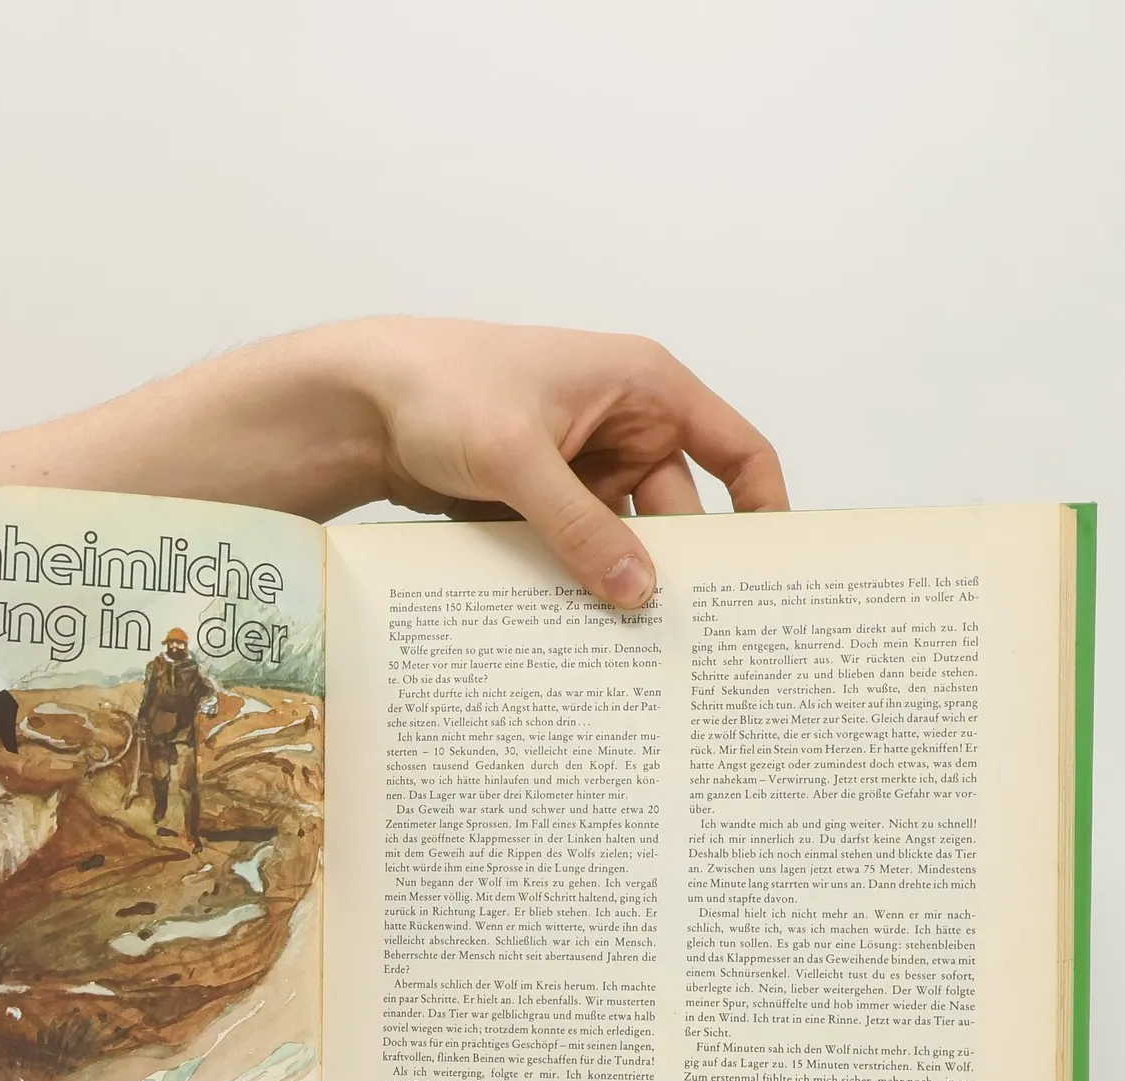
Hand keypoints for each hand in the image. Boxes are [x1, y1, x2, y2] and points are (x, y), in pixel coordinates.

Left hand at [338, 318, 788, 607]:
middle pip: (677, 513)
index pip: (735, 451)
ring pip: (619, 542)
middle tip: (684, 639)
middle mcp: (622, 426)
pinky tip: (573, 633)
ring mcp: (579, 468)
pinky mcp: (538, 503)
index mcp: (644, 387)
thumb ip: (579, 527)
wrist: (354, 404)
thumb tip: (638, 592)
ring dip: (615, 584)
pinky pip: (572, 552)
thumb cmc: (439, 388)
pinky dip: (571, 584)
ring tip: (626, 649)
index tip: (769, 576)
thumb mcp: (517, 458)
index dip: (763, 509)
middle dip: (676, 568)